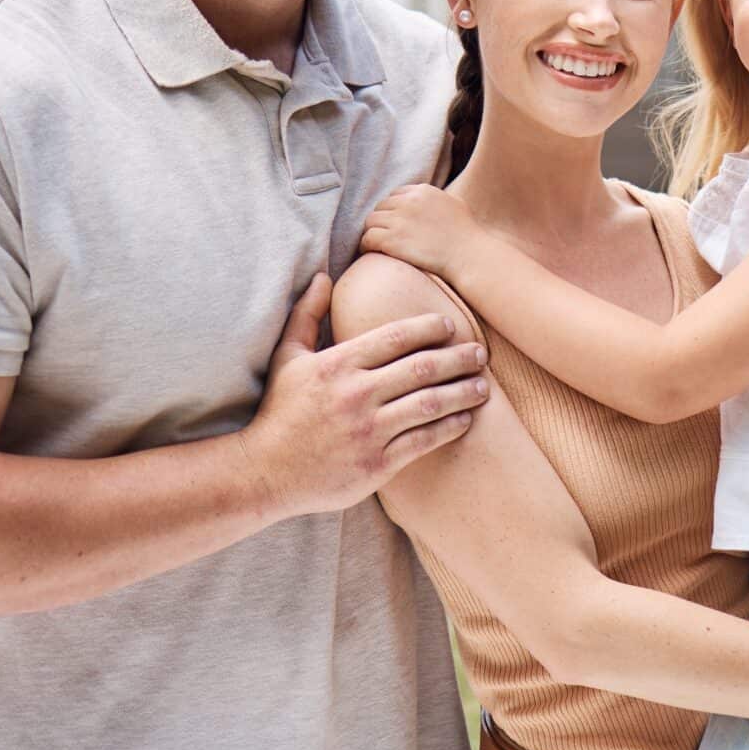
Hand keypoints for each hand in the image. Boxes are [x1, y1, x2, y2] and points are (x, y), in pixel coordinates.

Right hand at [242, 273, 489, 515]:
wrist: (265, 473)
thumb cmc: (280, 412)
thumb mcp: (287, 357)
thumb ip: (307, 315)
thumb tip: (324, 276)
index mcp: (338, 365)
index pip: (396, 336)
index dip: (429, 328)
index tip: (450, 326)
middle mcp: (356, 395)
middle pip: (422, 367)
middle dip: (458, 357)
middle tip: (480, 353)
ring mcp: (368, 431)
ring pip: (430, 404)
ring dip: (462, 392)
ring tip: (483, 386)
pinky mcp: (376, 464)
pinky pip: (423, 441)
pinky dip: (449, 427)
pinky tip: (465, 419)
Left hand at [359, 183, 479, 277]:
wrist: (468, 255)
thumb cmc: (467, 235)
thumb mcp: (454, 205)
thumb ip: (437, 199)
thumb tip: (429, 200)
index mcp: (423, 191)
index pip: (395, 195)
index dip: (393, 210)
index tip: (394, 223)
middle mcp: (408, 202)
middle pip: (380, 207)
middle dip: (381, 221)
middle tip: (383, 235)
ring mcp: (398, 220)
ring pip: (370, 222)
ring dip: (372, 232)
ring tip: (375, 245)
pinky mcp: (391, 240)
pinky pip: (368, 238)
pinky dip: (366, 245)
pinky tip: (371, 252)